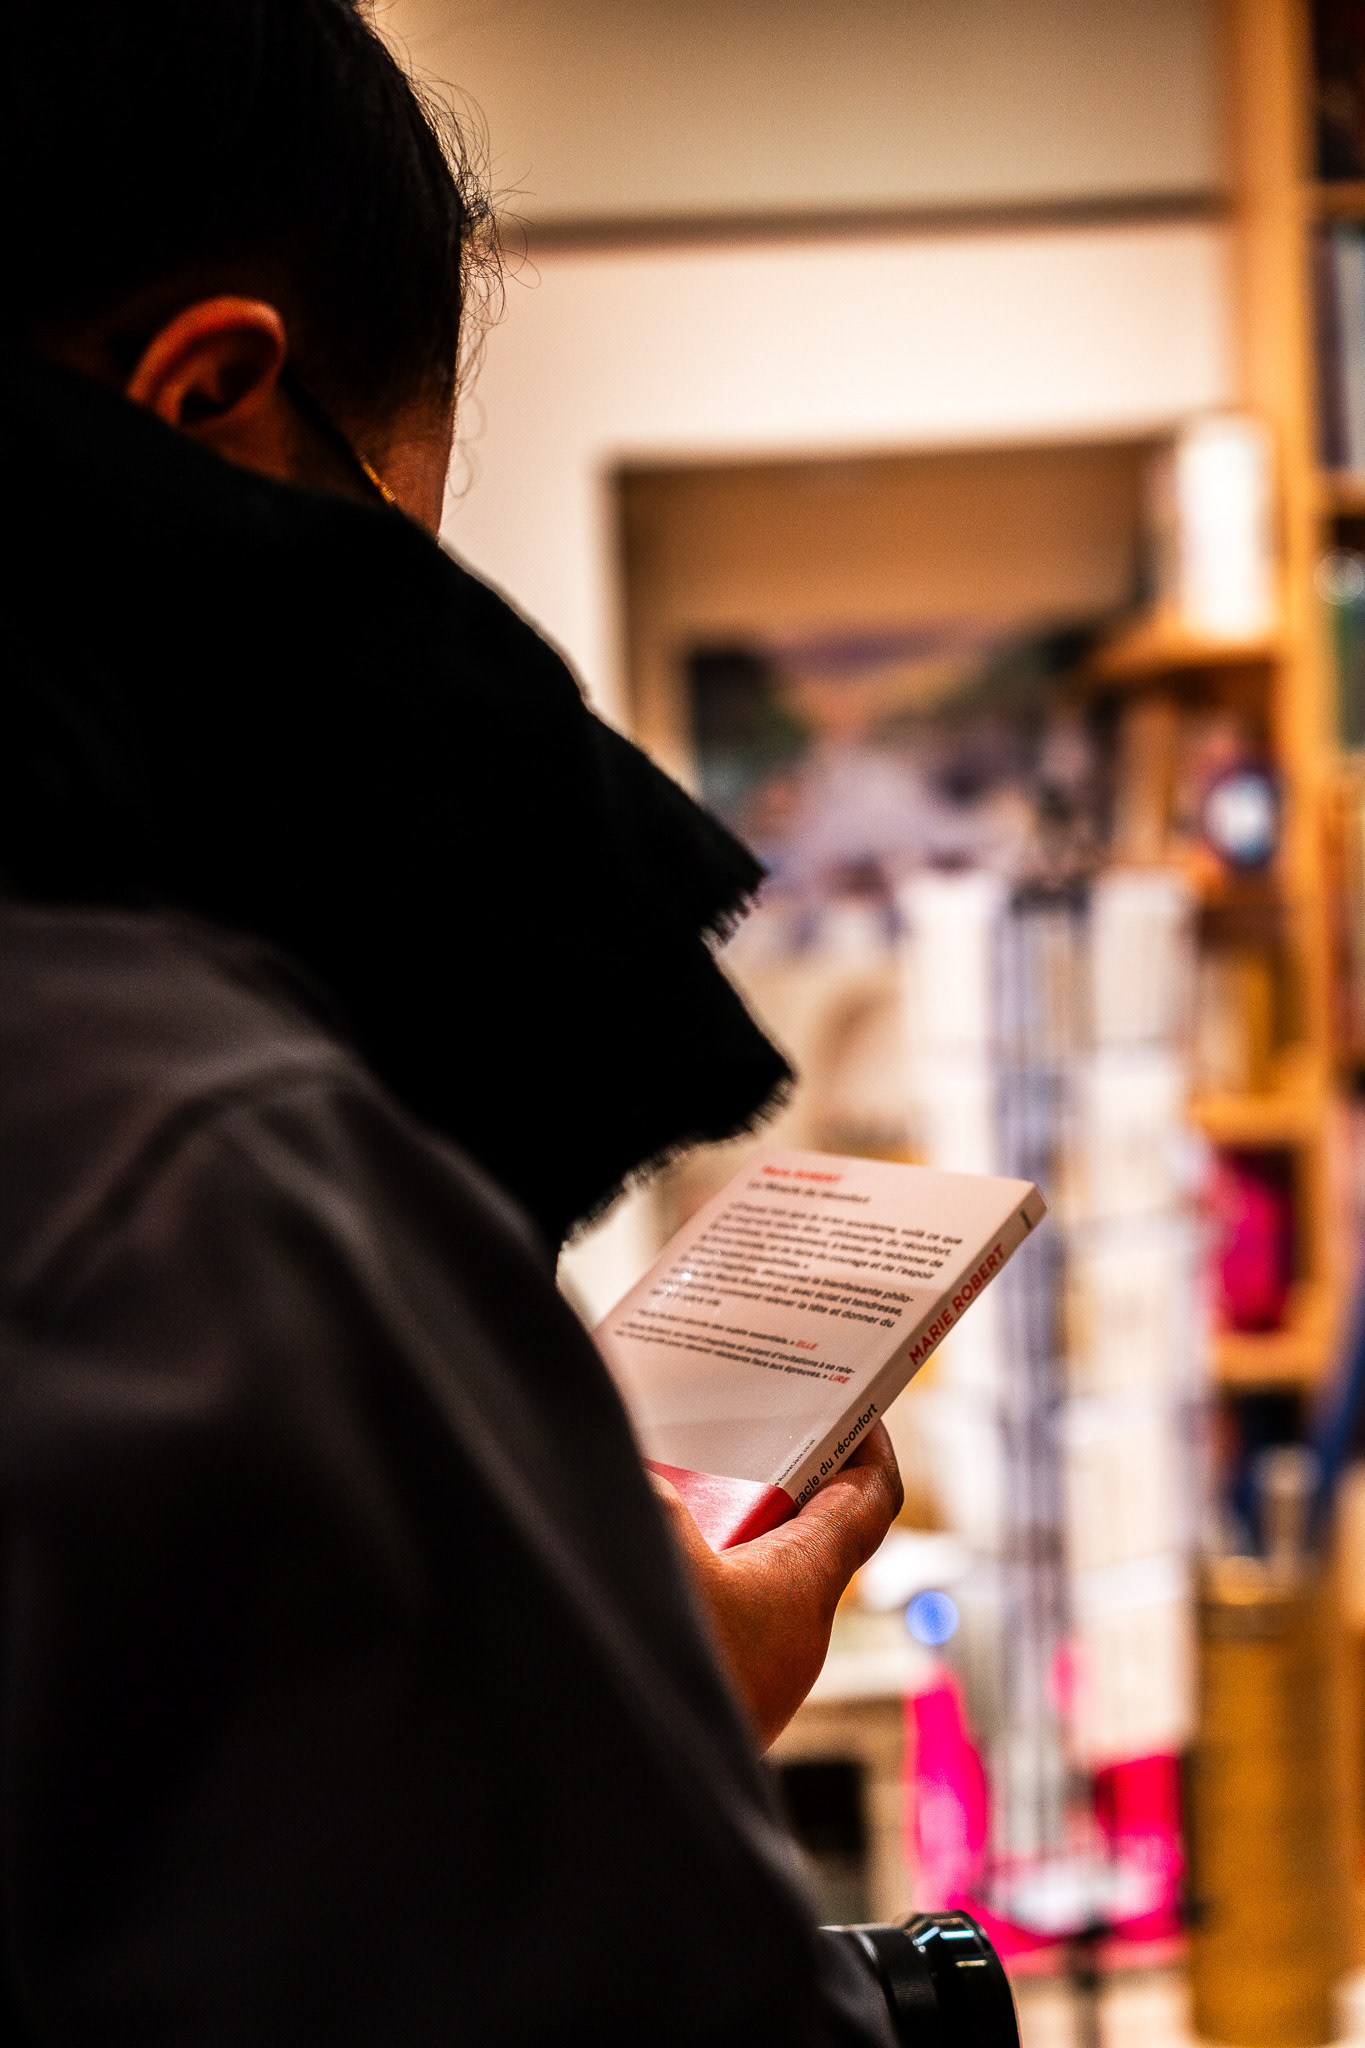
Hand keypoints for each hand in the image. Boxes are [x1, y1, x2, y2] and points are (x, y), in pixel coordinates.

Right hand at [651, 1424, 902, 1749]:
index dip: (870, 1440)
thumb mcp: (647, 1544)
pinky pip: (713, 1621)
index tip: (857, 1394)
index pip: (868, 1501)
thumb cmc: (654, 1680)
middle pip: (807, 1535)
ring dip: (720, 1529)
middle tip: (738, 1418)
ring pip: (752, 1582)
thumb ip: (645, 1486)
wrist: (615, 1810)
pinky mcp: (708, 1708)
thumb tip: (619, 1449)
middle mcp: (792, 1640)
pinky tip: (630, 1556)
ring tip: (668, 1476)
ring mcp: (751, 1683)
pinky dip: (688, 1578)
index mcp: (802, 1592)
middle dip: (776, 1471)